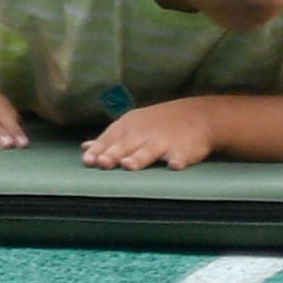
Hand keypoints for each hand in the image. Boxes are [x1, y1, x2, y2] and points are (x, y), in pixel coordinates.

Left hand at [82, 102, 216, 171]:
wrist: (198, 116)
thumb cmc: (157, 125)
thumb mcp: (132, 127)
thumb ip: (109, 140)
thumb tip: (84, 148)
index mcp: (128, 127)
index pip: (109, 139)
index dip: (98, 150)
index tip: (87, 161)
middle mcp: (143, 133)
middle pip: (125, 145)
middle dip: (113, 154)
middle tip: (102, 163)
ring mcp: (164, 141)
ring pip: (149, 151)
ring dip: (139, 158)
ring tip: (128, 165)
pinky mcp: (185, 149)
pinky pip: (181, 156)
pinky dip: (178, 160)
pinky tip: (174, 166)